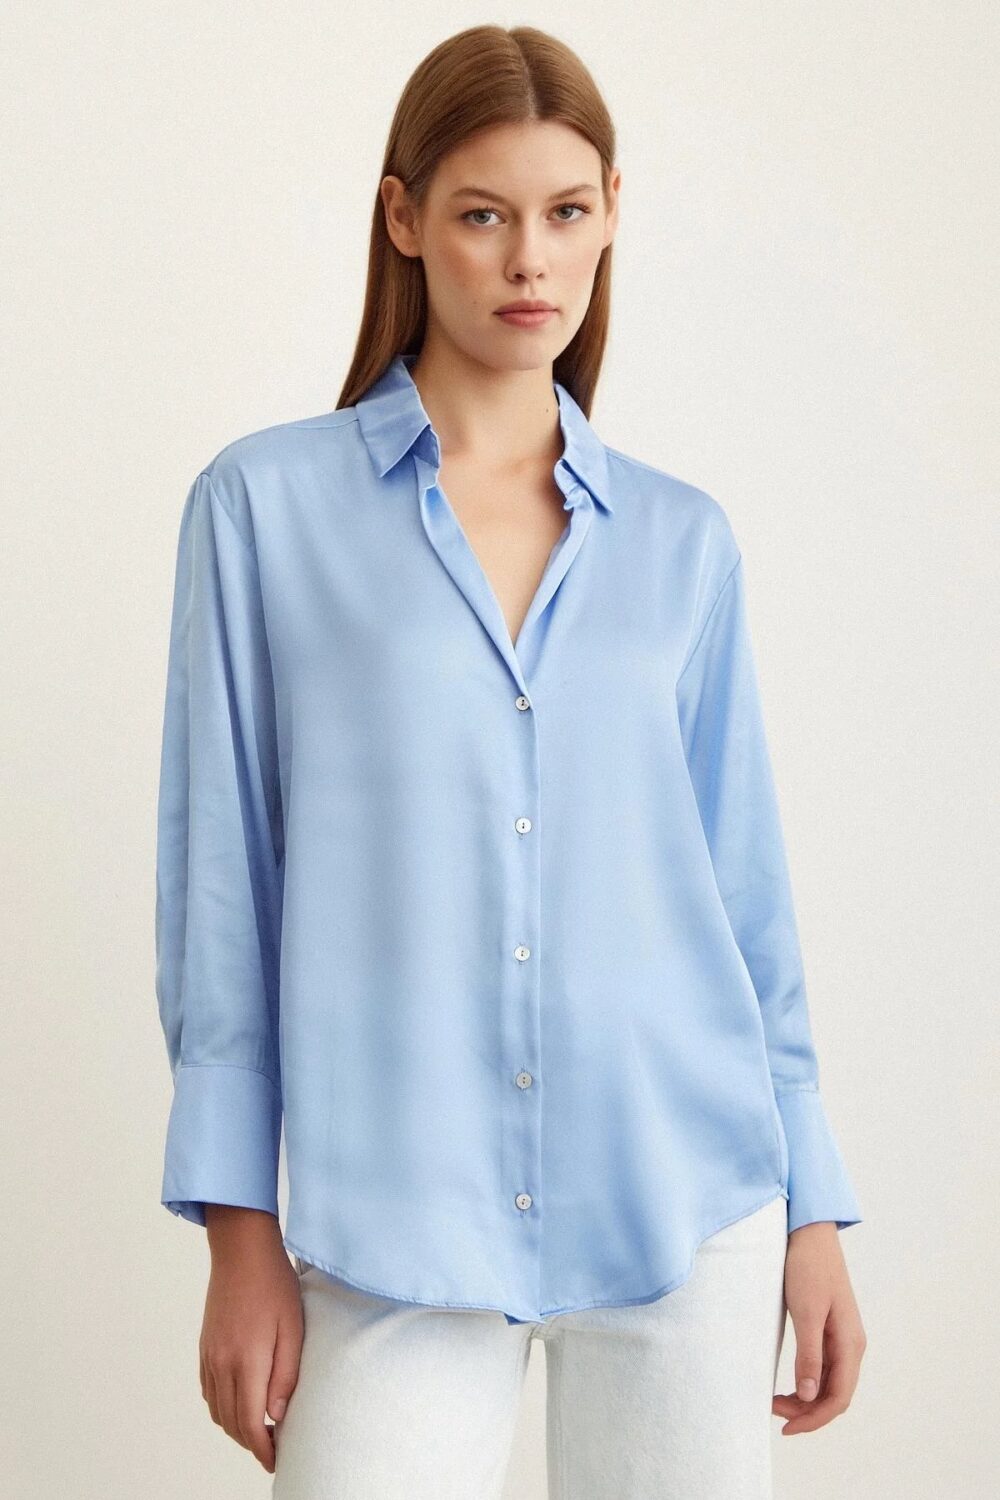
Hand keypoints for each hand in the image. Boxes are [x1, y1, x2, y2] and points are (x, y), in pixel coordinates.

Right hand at [199, 1208, 303, 1473]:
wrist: (241, 1250)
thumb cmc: (274, 1284)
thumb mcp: (293, 1327)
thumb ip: (285, 1375)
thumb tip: (276, 1416)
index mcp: (246, 1361)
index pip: (249, 1422)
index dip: (262, 1448)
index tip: (276, 1459)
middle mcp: (221, 1363)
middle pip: (231, 1422)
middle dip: (250, 1443)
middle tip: (272, 1449)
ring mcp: (209, 1355)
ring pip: (217, 1410)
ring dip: (235, 1428)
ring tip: (259, 1431)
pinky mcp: (205, 1347)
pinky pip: (209, 1391)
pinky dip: (222, 1408)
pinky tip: (239, 1404)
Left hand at [772, 1221, 866, 1435]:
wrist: (810, 1233)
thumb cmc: (808, 1268)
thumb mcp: (805, 1312)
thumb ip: (808, 1355)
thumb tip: (808, 1397)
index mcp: (850, 1343)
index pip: (838, 1398)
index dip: (814, 1419)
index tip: (786, 1427)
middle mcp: (852, 1345)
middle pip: (835, 1395)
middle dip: (807, 1412)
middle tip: (773, 1412)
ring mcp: (843, 1337)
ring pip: (830, 1383)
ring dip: (806, 1399)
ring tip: (776, 1402)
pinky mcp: (831, 1328)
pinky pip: (824, 1367)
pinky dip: (808, 1382)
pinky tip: (789, 1385)